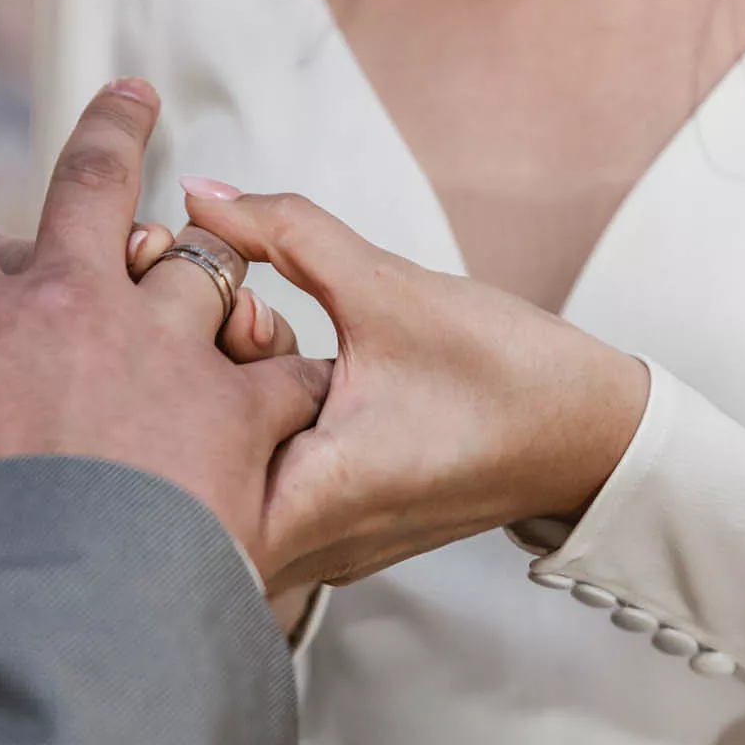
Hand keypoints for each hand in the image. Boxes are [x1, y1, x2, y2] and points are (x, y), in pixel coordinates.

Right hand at [0, 81, 328, 576]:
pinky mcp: (234, 411)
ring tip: (224, 239)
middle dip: (112, 131)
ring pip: (199, 261)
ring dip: (209, 251)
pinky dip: (288, 370)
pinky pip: (281, 368)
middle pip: (93, 186)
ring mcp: (160, 350)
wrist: (38, 630)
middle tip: (132, 94)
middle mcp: (70, 308)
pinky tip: (296, 374)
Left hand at [182, 181, 651, 592]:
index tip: (164, 304)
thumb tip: (203, 194)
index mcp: (314, 495)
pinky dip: (253, 427)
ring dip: (215, 406)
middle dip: (175, 387)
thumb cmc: (509, 375)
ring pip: (225, 485)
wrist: (590, 434)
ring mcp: (322, 550)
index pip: (176, 468)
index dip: (153, 381)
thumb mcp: (389, 288)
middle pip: (188, 481)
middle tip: (192, 307)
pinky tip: (267, 366)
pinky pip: (265, 488)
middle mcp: (308, 545)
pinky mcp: (338, 534)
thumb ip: (286, 233)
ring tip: (242, 328)